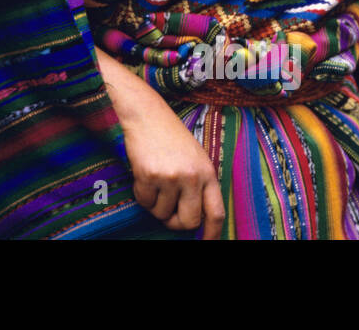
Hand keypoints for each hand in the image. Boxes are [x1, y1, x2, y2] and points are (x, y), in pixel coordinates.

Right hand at [122, 103, 225, 238]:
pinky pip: (145, 202)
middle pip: (189, 221)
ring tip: (155, 183)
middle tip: (168, 213)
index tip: (205, 243)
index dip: (212, 234)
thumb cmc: (170, 136)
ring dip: (156, 205)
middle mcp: (192, 177)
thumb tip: (196, 219)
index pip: (216, 213)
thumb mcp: (195, 158)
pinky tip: (144, 176)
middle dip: (176, 223)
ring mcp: (170, 177)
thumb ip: (199, 185)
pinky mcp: (149, 176)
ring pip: (162, 214)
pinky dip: (142, 195)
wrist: (145, 114)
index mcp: (208, 173)